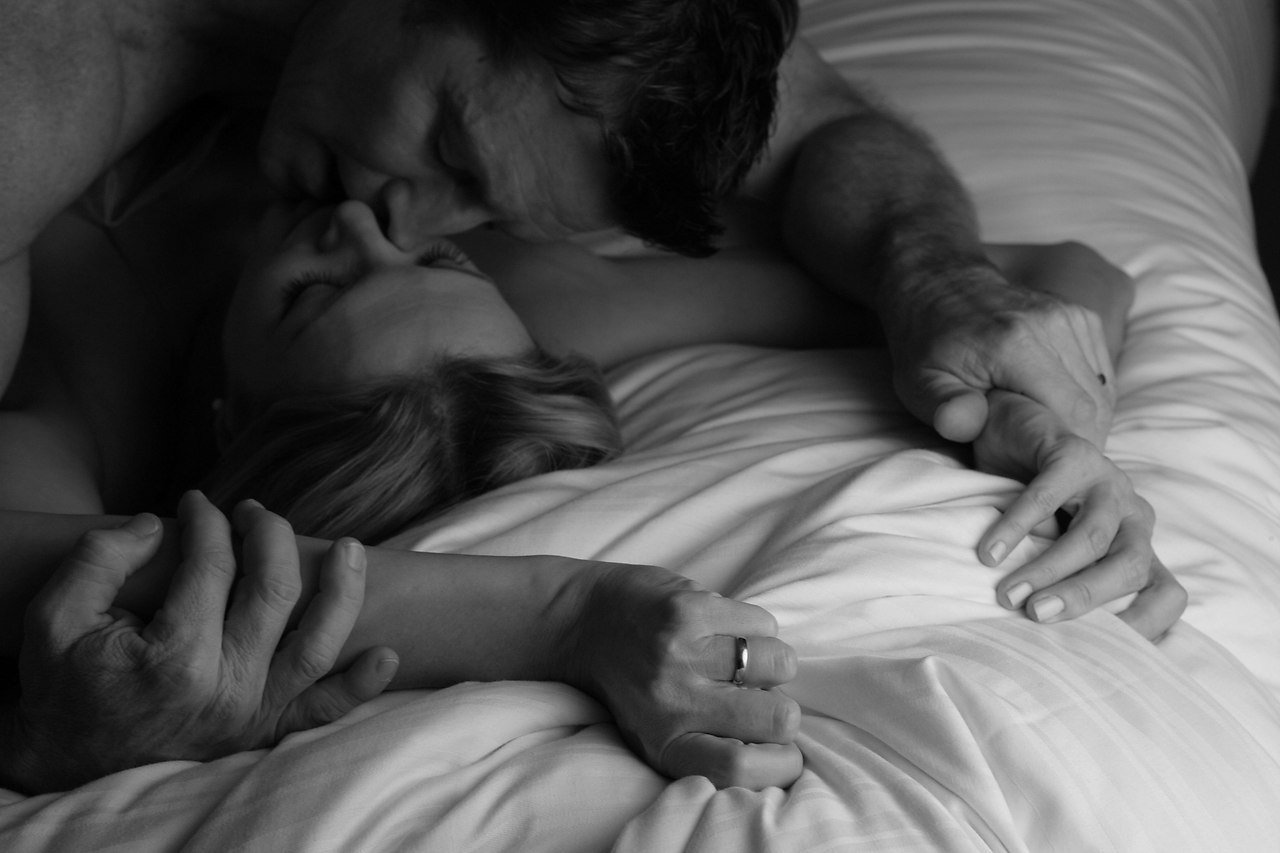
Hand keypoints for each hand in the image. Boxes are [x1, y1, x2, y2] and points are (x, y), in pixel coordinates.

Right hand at [4, 492, 397, 792]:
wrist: (66, 757)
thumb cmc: (64, 683)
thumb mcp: (55, 616)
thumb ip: (101, 559)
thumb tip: (161, 523)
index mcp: (174, 656)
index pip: (213, 567)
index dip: (208, 522)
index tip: (195, 503)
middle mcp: (225, 686)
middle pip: (274, 592)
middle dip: (270, 536)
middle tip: (254, 511)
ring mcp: (251, 713)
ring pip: (317, 645)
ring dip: (342, 592)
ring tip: (352, 548)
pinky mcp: (263, 731)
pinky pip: (321, 711)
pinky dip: (357, 686)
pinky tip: (387, 655)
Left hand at [562, 564, 801, 789]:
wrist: (581, 622)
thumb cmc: (631, 685)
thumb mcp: (656, 735)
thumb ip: (707, 747)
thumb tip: (783, 752)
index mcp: (665, 746)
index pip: (741, 770)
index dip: (780, 764)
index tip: (785, 751)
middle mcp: (672, 704)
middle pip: (775, 718)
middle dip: (783, 707)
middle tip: (763, 697)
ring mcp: (681, 653)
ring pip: (778, 663)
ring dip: (773, 662)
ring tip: (746, 659)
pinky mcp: (690, 609)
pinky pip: (762, 624)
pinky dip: (755, 627)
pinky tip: (727, 629)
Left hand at [888, 243, 1120, 446]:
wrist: (939, 284)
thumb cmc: (926, 341)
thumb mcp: (918, 381)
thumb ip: (944, 407)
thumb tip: (966, 425)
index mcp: (1015, 343)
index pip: (1071, 412)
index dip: (1065, 450)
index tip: (1043, 470)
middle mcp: (1054, 325)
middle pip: (1094, 405)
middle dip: (1077, 442)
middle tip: (1046, 462)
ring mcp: (1072, 317)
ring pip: (1103, 390)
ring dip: (1085, 422)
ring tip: (1049, 437)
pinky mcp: (1082, 317)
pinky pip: (1101, 372)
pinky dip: (1088, 399)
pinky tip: (1056, 411)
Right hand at [974, 391, 1185, 639]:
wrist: (1024, 430)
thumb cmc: (1040, 509)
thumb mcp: (1059, 550)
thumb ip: (1064, 585)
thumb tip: (1042, 642)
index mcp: (1138, 546)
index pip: (1167, 594)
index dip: (1148, 626)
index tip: (1104, 656)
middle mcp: (1134, 517)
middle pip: (1130, 567)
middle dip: (1084, 597)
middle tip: (1037, 618)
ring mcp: (1109, 482)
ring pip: (1094, 534)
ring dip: (1049, 568)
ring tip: (1008, 593)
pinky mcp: (1074, 454)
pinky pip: (1047, 495)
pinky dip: (1016, 527)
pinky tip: (990, 552)